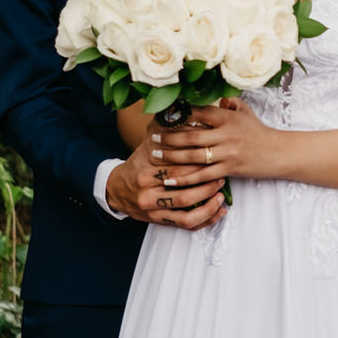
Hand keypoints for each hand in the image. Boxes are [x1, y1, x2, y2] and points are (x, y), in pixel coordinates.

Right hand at [105, 137, 226, 228]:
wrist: (116, 190)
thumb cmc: (138, 164)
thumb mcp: (148, 146)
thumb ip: (166, 133)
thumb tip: (186, 112)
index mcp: (145, 172)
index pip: (176, 168)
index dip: (197, 162)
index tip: (212, 156)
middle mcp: (148, 193)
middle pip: (182, 191)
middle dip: (205, 183)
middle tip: (221, 174)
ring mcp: (153, 210)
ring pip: (186, 212)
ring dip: (208, 203)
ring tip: (221, 193)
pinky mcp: (160, 221)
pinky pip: (187, 225)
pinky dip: (206, 219)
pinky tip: (219, 211)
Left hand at [150, 98, 275, 184]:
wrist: (278, 153)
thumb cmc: (259, 131)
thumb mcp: (244, 112)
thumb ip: (228, 102)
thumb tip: (213, 96)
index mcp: (227, 117)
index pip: (198, 112)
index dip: (178, 114)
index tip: (162, 116)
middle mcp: (226, 134)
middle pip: (191, 135)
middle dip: (169, 137)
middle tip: (153, 138)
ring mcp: (227, 153)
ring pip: (193, 156)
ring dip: (171, 156)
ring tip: (156, 155)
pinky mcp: (229, 169)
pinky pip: (203, 175)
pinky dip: (185, 179)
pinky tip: (170, 179)